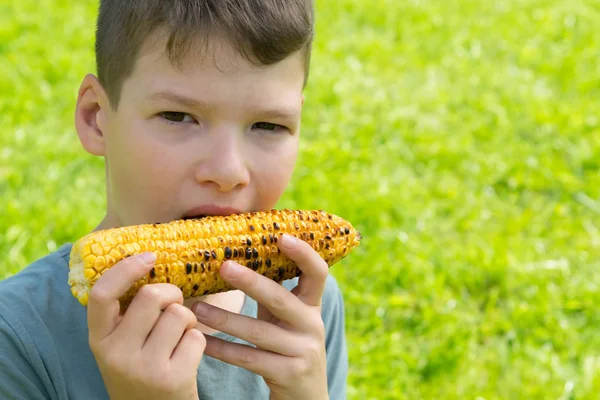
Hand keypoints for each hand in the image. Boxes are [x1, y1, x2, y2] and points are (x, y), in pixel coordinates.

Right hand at [87, 252, 205, 399]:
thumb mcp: (121, 344)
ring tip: (178, 337)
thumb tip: (149, 258)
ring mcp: (144, 368)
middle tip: (173, 306)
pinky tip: (185, 357)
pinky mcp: (172, 378)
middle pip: (151, 295)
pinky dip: (197, 341)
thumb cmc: (141, 369)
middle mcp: (116, 354)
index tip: (149, 256)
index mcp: (99, 340)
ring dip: (187, 319)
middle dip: (171, 294)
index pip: (102, 294)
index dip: (125, 269)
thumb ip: (126, 313)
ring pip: (179, 313)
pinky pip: (196, 336)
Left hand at [191, 234, 328, 399]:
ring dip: (225, 320)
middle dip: (251, 282)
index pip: (318, 273)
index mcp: (312, 305)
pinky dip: (224, 349)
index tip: (281, 236)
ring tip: (198, 309)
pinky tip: (203, 341)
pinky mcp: (288, 373)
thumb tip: (237, 255)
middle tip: (223, 267)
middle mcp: (312, 325)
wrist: (306, 395)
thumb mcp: (287, 317)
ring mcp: (302, 351)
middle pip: (280, 299)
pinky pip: (249, 359)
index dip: (304, 253)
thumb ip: (273, 291)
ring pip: (259, 333)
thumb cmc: (287, 345)